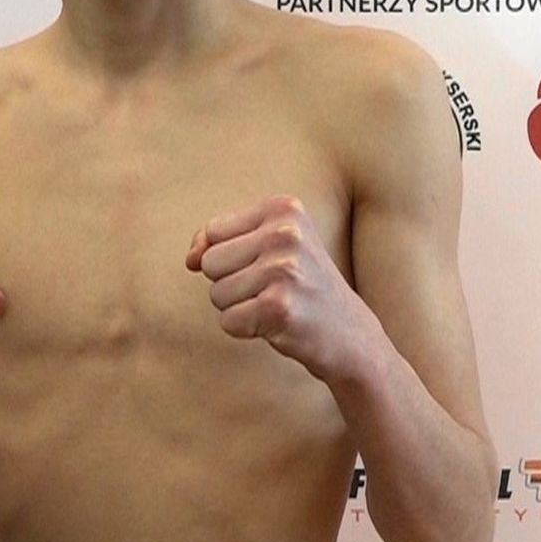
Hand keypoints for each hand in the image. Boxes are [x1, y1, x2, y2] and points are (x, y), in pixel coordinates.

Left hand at [186, 194, 371, 379]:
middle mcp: (285, 233)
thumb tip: (190, 258)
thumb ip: (218, 240)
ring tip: (275, 304)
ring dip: (239, 307)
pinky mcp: (279, 307)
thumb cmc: (300, 285)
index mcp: (284, 207)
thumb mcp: (267, 245)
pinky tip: (276, 324)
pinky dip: (246, 329)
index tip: (264, 264)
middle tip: (272, 288)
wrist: (350, 333)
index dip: (228, 256)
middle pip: (210, 262)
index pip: (213, 231)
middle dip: (231, 283)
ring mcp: (284, 269)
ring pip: (216, 293)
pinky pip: (228, 321)